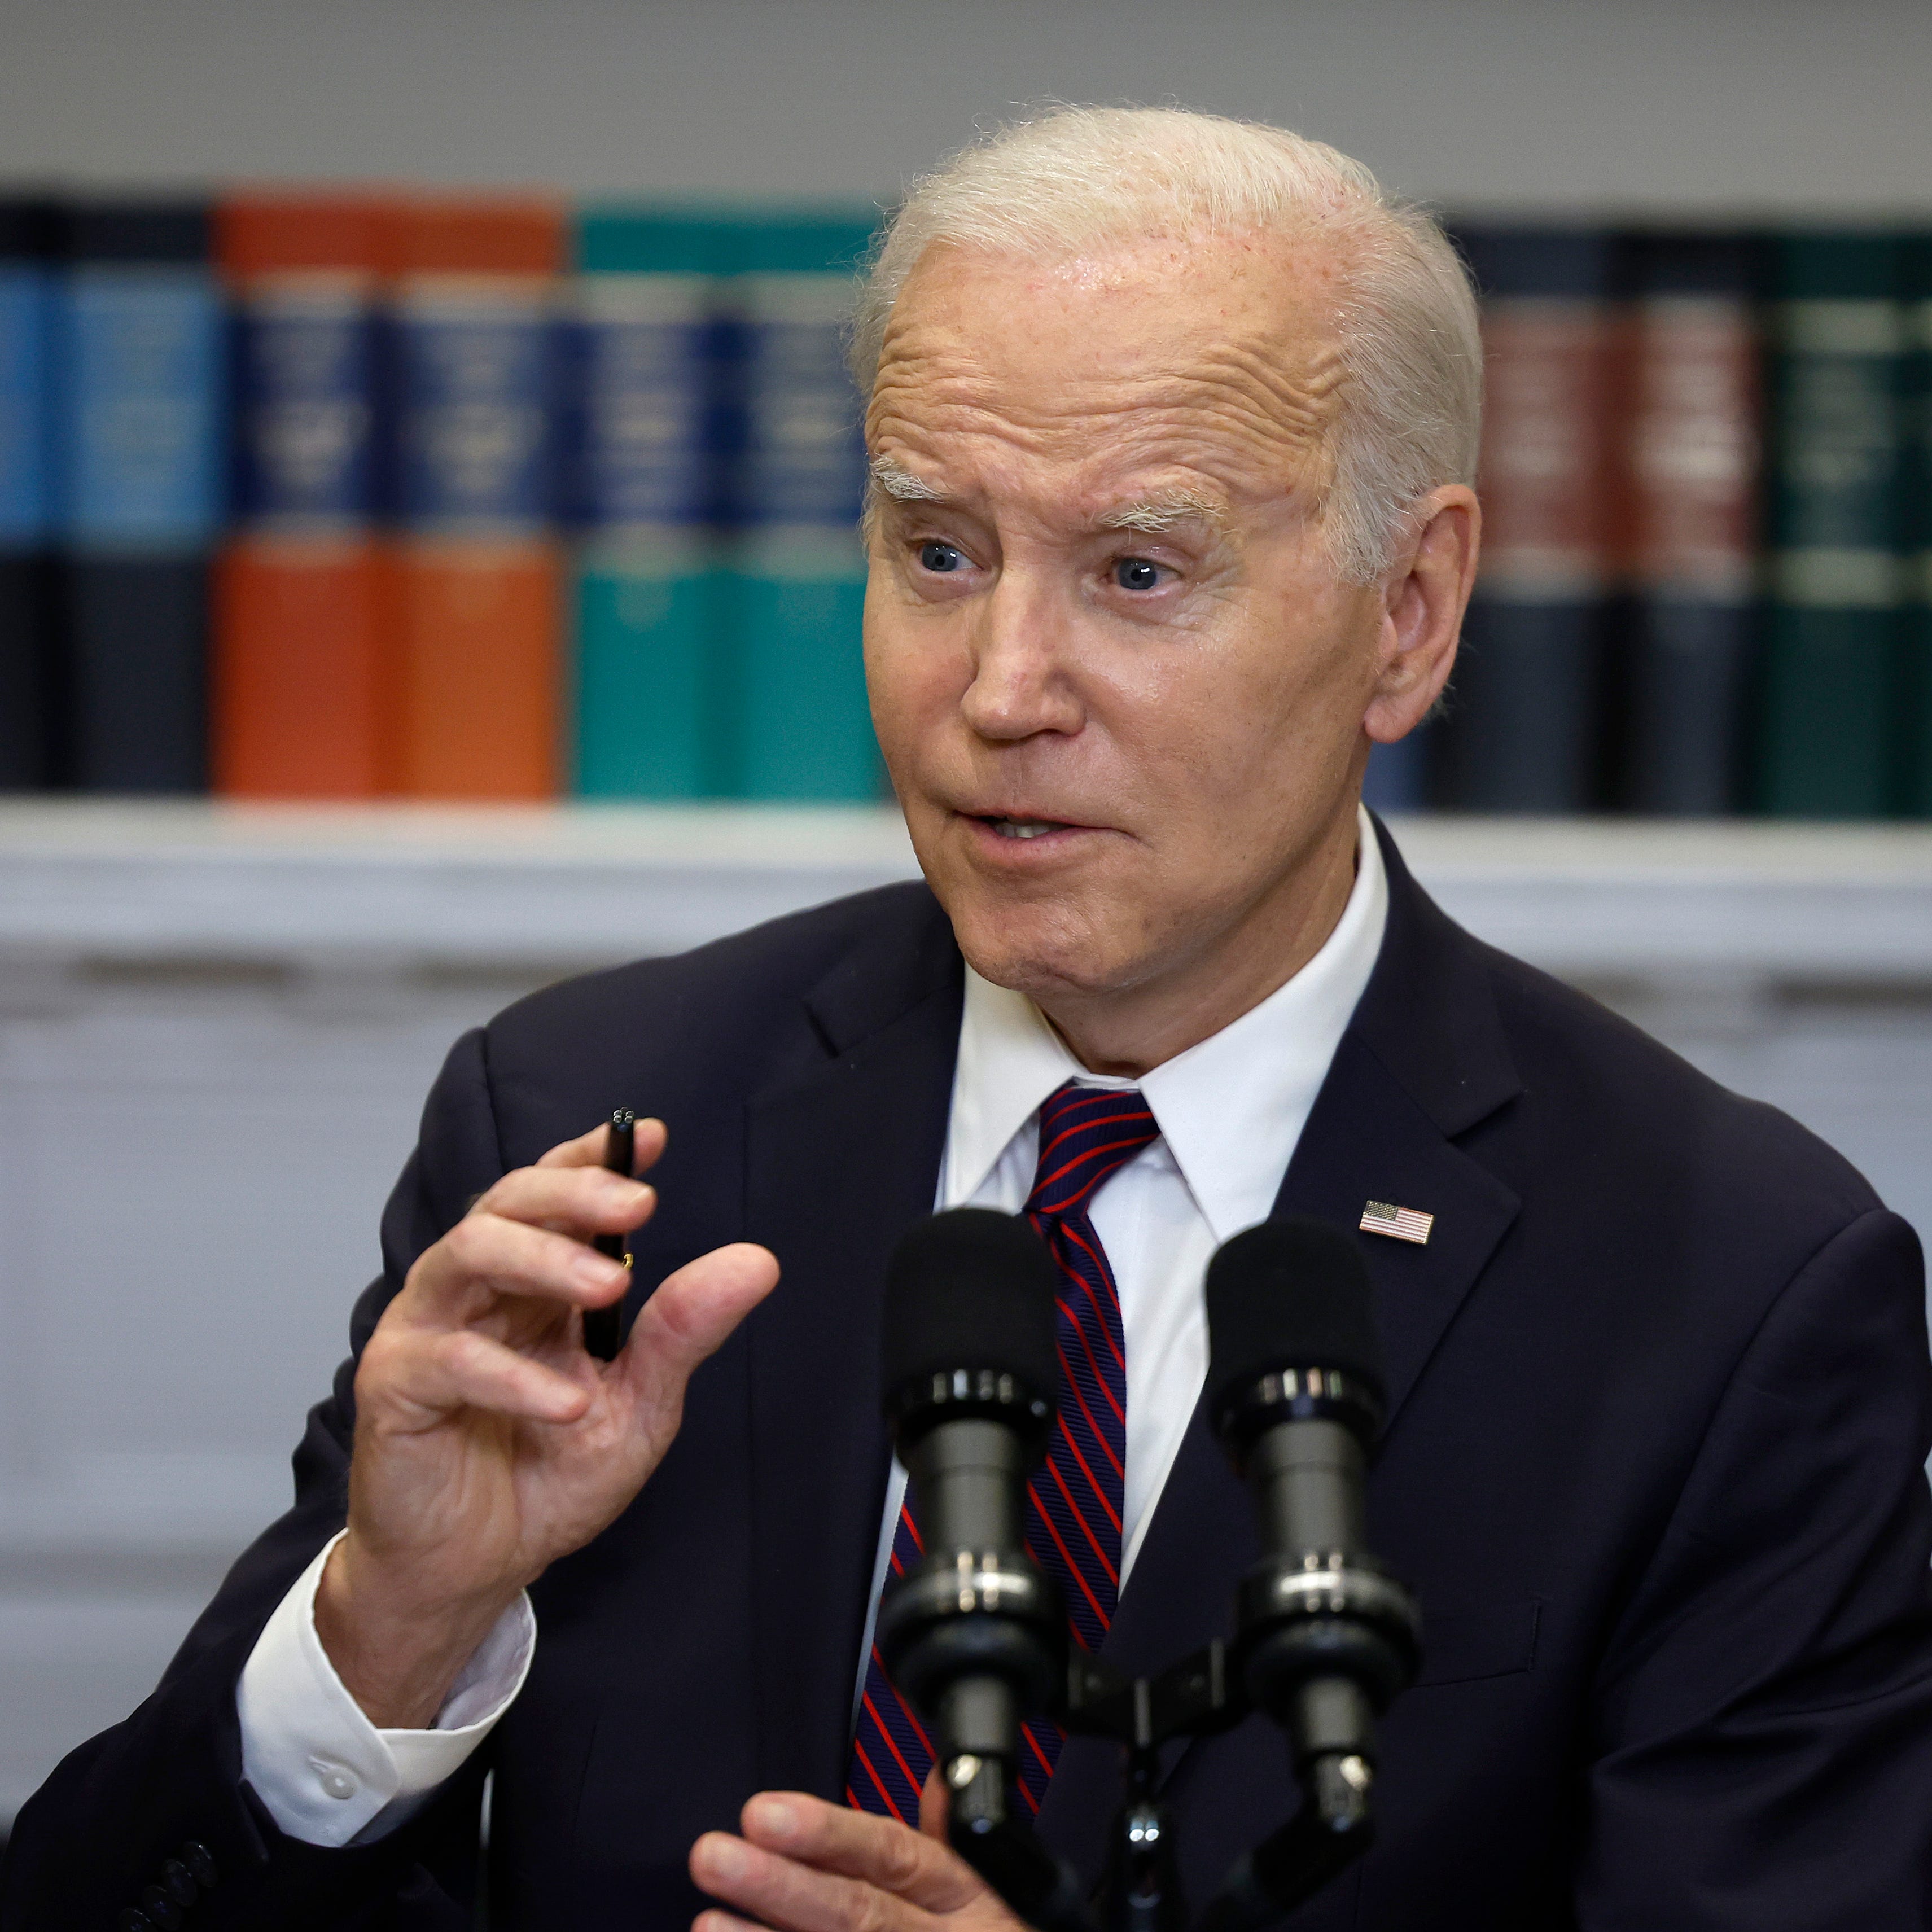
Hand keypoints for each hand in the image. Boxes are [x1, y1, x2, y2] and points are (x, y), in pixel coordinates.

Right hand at [315, 1118, 778, 1725]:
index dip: (595, 1159)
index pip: (553, 1192)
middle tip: (639, 1206)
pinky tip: (565, 1403)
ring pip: (467, 1253)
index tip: (650, 1138)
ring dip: (542, 1260)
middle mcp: (475, 1289)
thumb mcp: (638, 1404)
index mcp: (532, 1280)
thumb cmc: (548, 1476)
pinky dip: (512, 1378)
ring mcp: (427, 1329)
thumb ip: (683, 1332)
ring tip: (609, 1286)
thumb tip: (757, 1261)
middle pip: (509, 1202)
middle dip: (574, 1194)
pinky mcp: (394, 1387)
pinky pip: (449, 1361)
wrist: (477, 1567)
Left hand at [690, 1780, 1025, 1931]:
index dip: (829, 1835)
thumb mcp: (999, 1888)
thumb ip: (954, 1840)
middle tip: (714, 1856)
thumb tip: (941, 1777)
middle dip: (782, 1886)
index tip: (763, 1814)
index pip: (892, 1855)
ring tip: (706, 1925)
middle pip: (858, 1915)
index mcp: (964, 1896)